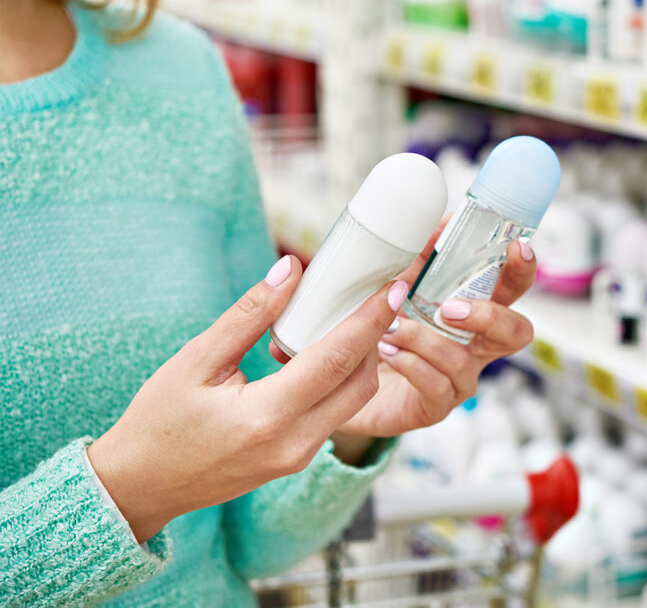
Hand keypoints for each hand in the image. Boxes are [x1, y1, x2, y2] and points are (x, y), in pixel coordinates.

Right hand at [87, 256, 405, 541]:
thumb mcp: (196, 360)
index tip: (394, 287)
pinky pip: (336, 414)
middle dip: (377, 337)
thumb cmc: (159, 422)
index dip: (370, 319)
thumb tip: (292, 270)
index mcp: (267, 417)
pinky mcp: (298, 459)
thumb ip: (250, 314)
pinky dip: (342, 380)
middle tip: (379, 296)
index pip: (337, 359)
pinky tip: (329, 349)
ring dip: (362, 359)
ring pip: (353, 401)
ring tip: (354, 317)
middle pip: (360, 383)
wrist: (140, 487)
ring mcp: (300, 457)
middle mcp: (294, 443)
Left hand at [338, 239, 536, 436]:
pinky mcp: (435, 406)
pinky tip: (388, 351)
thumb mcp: (401, 288)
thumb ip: (422, 257)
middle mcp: (477, 348)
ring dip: (425, 339)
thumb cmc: (383, 329)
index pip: (513, 290)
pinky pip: (436, 387)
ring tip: (391, 328)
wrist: (348, 381)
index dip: (522, 270)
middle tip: (450, 308)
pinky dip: (411, 364)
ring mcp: (459, 379)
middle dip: (490, 316)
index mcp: (476, 313)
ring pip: (464, 361)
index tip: (515, 248)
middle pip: (516, 333)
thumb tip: (441, 221)